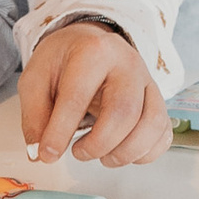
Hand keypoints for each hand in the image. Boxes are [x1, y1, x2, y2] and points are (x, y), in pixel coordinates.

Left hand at [19, 19, 173, 167]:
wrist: (90, 43)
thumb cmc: (64, 62)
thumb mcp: (36, 79)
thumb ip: (35, 116)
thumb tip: (41, 153)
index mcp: (92, 51)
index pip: (78, 96)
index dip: (61, 132)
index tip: (48, 154)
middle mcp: (127, 63)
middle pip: (124, 112)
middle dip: (99, 144)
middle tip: (78, 153)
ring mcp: (147, 81)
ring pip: (150, 125)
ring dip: (125, 153)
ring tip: (102, 156)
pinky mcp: (158, 100)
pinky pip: (163, 133)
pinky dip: (145, 153)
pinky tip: (122, 152)